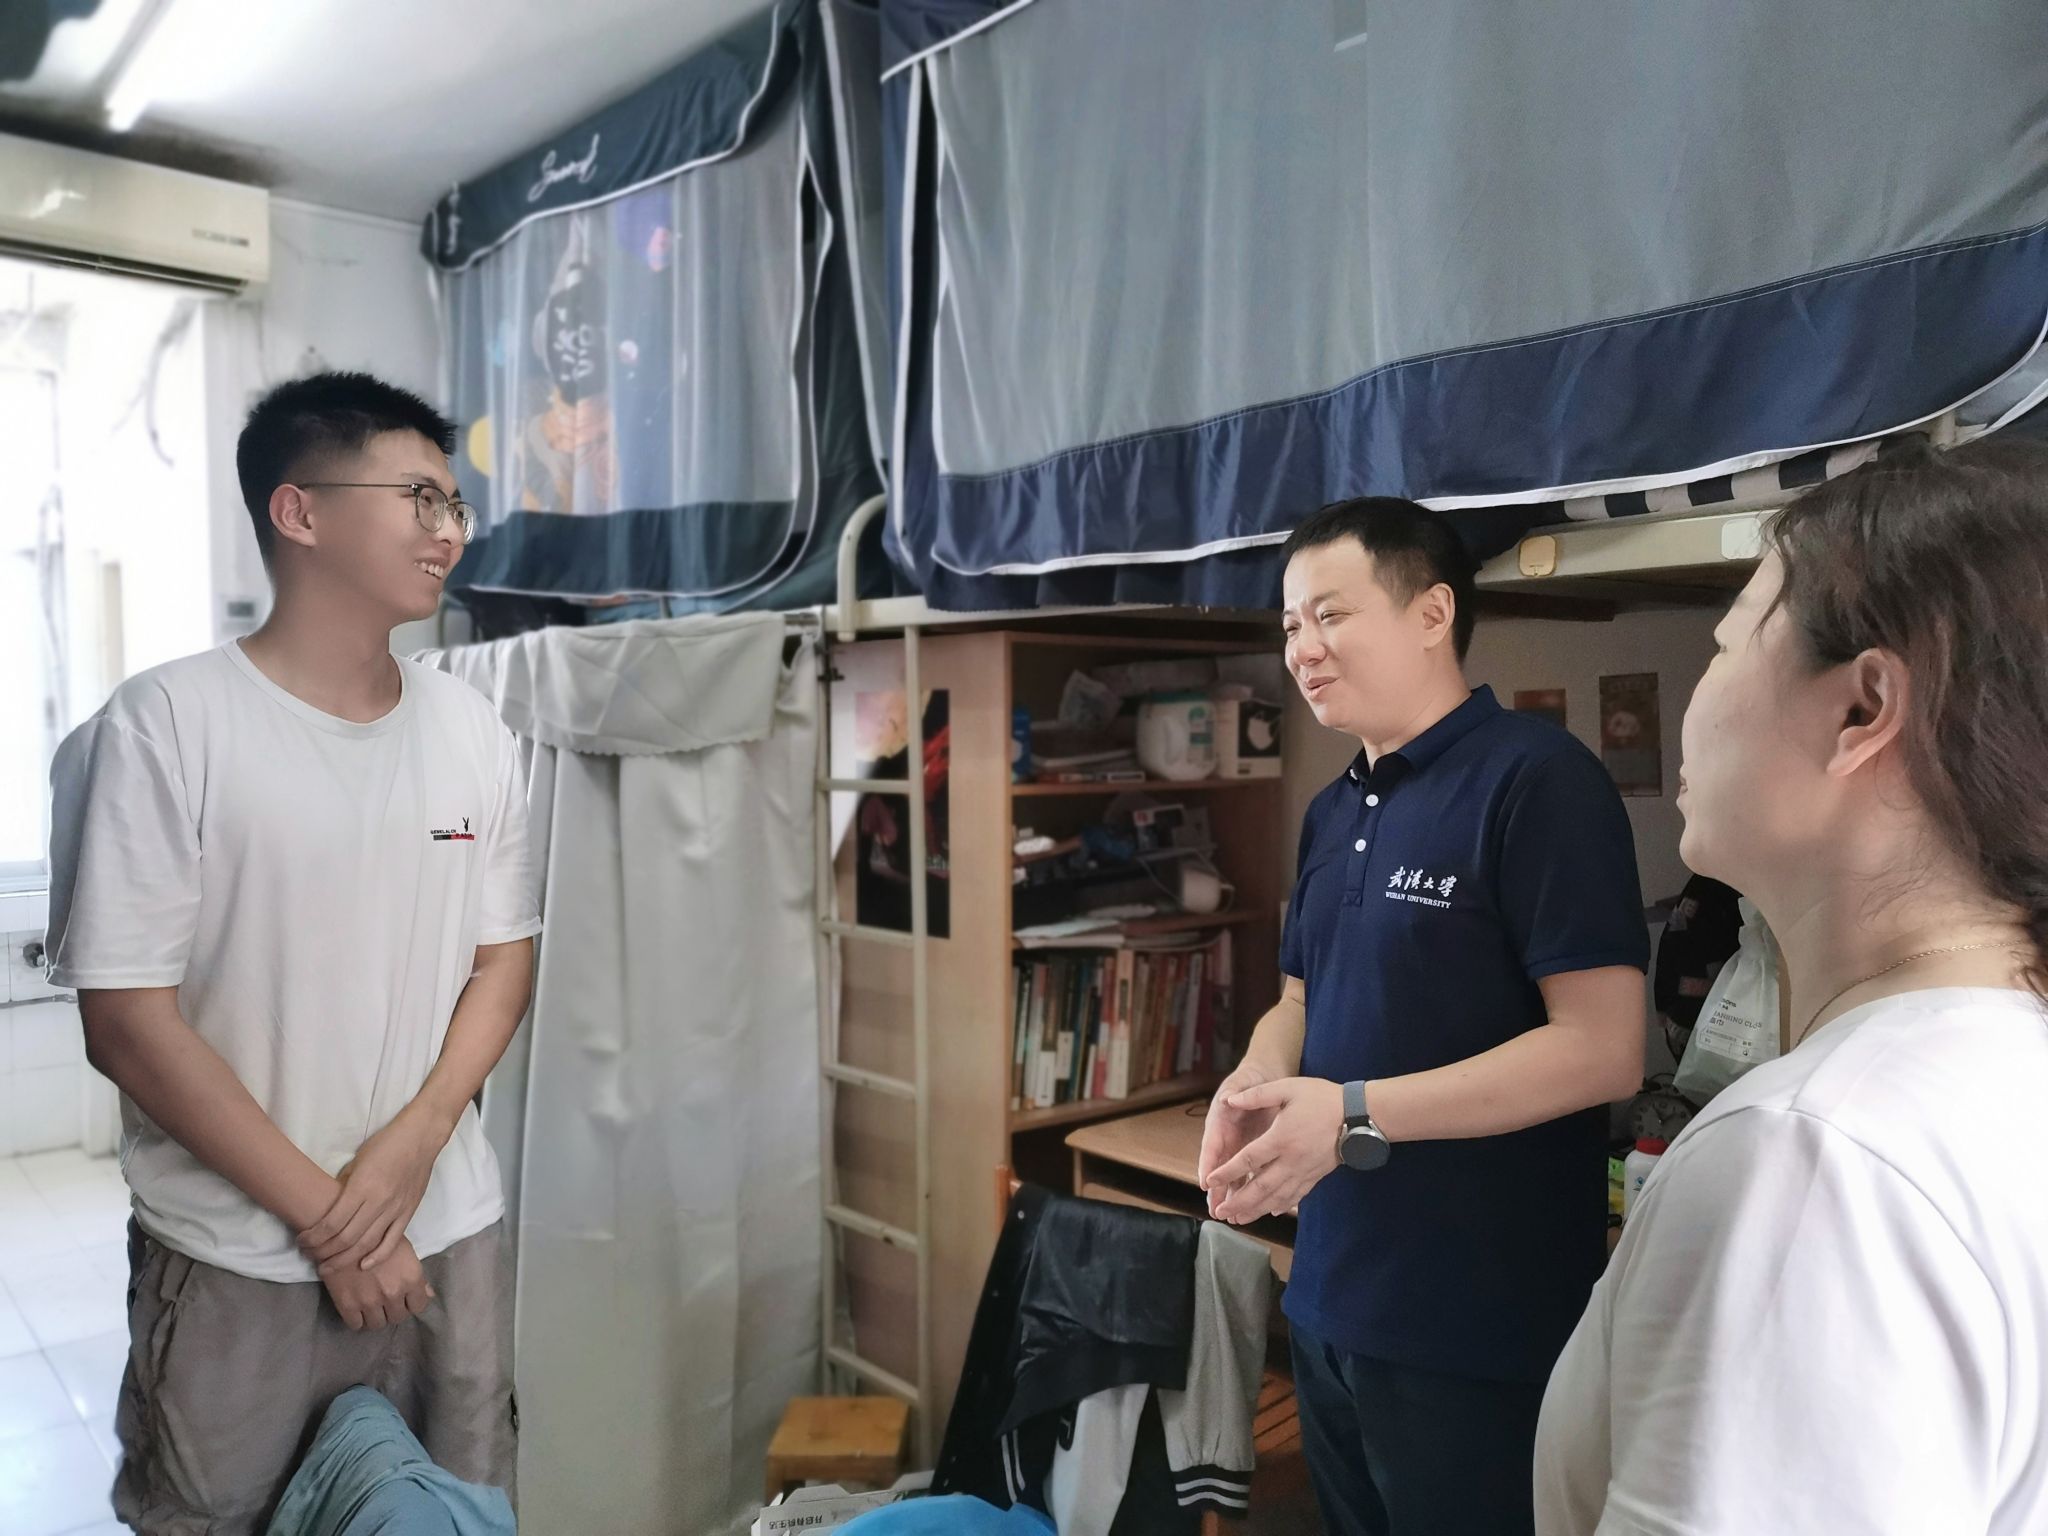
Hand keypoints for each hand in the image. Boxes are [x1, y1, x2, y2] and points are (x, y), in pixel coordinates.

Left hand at [300, 1106, 446, 1273]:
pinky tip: (362, 1266)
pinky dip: (377, 1257)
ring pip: (366, 1244)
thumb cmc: (385, 1144)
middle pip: (346, 1238)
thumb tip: (331, 1209)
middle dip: (323, 1252)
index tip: (302, 1240)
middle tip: (310, 1256)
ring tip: (327, 1266)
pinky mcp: (408, 1213)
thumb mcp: (356, 1161)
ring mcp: (395, 1210)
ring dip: (343, 1259)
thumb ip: (344, 1188)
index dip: (313, 1237)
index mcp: (361, 1187)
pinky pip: (392, 1241)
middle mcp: (378, 1202)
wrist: (421, 1137)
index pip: (332, 1222)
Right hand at [323, 1238, 434, 1330]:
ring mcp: (370, 1301)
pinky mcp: (348, 1306)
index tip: (403, 1299)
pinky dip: (356, 1320)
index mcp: (411, 1277)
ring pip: (378, 1324)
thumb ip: (415, 1273)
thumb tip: (428, 1293)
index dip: (411, 1303)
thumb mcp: (403, 1248)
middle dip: (392, 1310)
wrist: (341, 1233)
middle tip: (384, 1301)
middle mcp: (394, 1292)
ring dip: (375, 1316)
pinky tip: (355, 1309)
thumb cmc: (376, 1234)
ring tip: (370, 1306)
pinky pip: (356, 1325)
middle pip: (398, 1317)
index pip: (418, 1306)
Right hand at [1196, 1062, 1278, 1219]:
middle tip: (1216, 1212)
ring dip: (1234, 1197)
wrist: (1266, 1080)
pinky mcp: (1256, 1153)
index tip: (1204, 1183)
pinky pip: (1253, 1175)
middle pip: (1220, 1169)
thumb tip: (1228, 1098)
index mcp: (1219, 1123)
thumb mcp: (1241, 1083)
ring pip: (1235, 1177)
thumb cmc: (1250, 1081)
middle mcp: (1227, 1139)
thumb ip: (1234, 1092)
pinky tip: (1257, 1207)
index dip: (1207, 1165)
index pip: (1211, 1146)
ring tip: (1234, 1218)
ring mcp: (1240, 1148)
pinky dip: (1253, 1191)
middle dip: (1218, 1192)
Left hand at [1202, 1077, 1345, 1224]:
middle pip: (1260, 1187)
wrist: (1359, 1115)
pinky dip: (1281, 1206)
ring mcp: (1304, 1171)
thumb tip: (1229, 1100)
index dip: (1228, 1171)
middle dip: (1239, 1202)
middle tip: (1220, 1212)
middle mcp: (1291, 1160)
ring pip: (1277, 1197)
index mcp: (1281, 1138)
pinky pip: (1295, 1196)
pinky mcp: (1316, 1176)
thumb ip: (1258, 1095)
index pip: (1249, 1160)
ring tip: (1238, 1220)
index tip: (1210, 1181)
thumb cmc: (1322, 1099)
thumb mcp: (1288, 1087)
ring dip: (1256, 1210)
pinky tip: (1270, 1212)